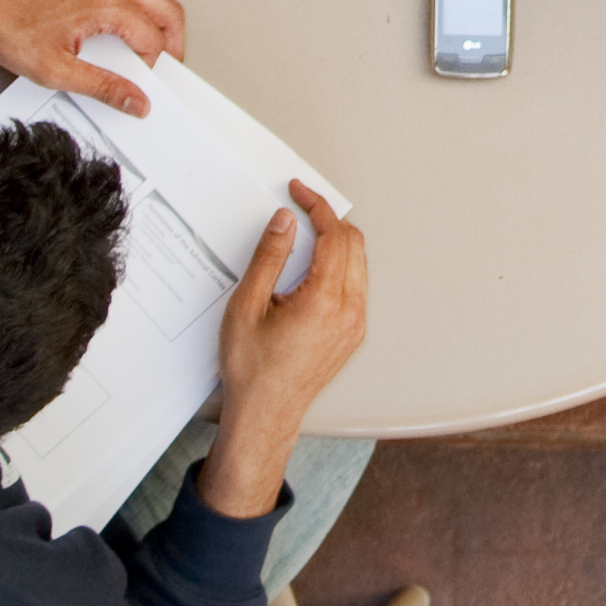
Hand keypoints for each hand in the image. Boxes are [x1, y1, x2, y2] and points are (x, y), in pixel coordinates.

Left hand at [0, 0, 185, 113]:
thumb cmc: (7, 24)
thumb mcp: (55, 70)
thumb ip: (103, 87)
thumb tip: (135, 100)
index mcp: (109, 6)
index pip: (154, 39)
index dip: (152, 65)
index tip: (139, 79)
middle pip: (167, 9)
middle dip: (172, 39)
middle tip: (163, 60)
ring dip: (154, 11)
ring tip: (141, 35)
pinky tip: (116, 4)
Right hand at [197, 183, 366, 516]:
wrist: (265, 413)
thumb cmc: (252, 369)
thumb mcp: (248, 306)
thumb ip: (269, 257)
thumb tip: (285, 221)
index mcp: (324, 300)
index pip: (334, 235)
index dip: (317, 206)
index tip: (299, 191)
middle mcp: (349, 310)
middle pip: (353, 244)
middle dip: (329, 220)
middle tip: (301, 208)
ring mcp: (355, 324)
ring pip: (357, 264)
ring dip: (336, 242)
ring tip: (304, 235)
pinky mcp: (353, 334)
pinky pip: (355, 286)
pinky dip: (339, 266)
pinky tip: (312, 267)